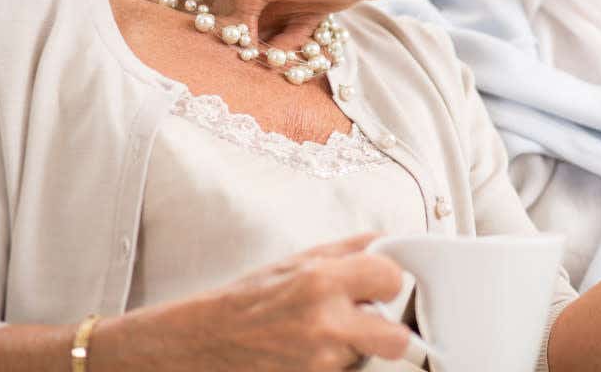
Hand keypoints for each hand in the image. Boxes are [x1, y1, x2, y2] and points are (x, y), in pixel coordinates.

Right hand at [104, 233, 410, 370]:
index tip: (379, 284)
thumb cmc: (248, 300)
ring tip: (325, 334)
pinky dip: (337, 364)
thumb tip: (389, 240)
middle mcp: (325, 324)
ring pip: (368, 358)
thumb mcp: (297, 260)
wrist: (203, 343)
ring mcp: (320, 363)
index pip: (393, 278)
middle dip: (388, 330)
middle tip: (370, 320)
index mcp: (322, 281)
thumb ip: (349, 250)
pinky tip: (312, 352)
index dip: (388, 281)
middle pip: (397, 338)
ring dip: (356, 347)